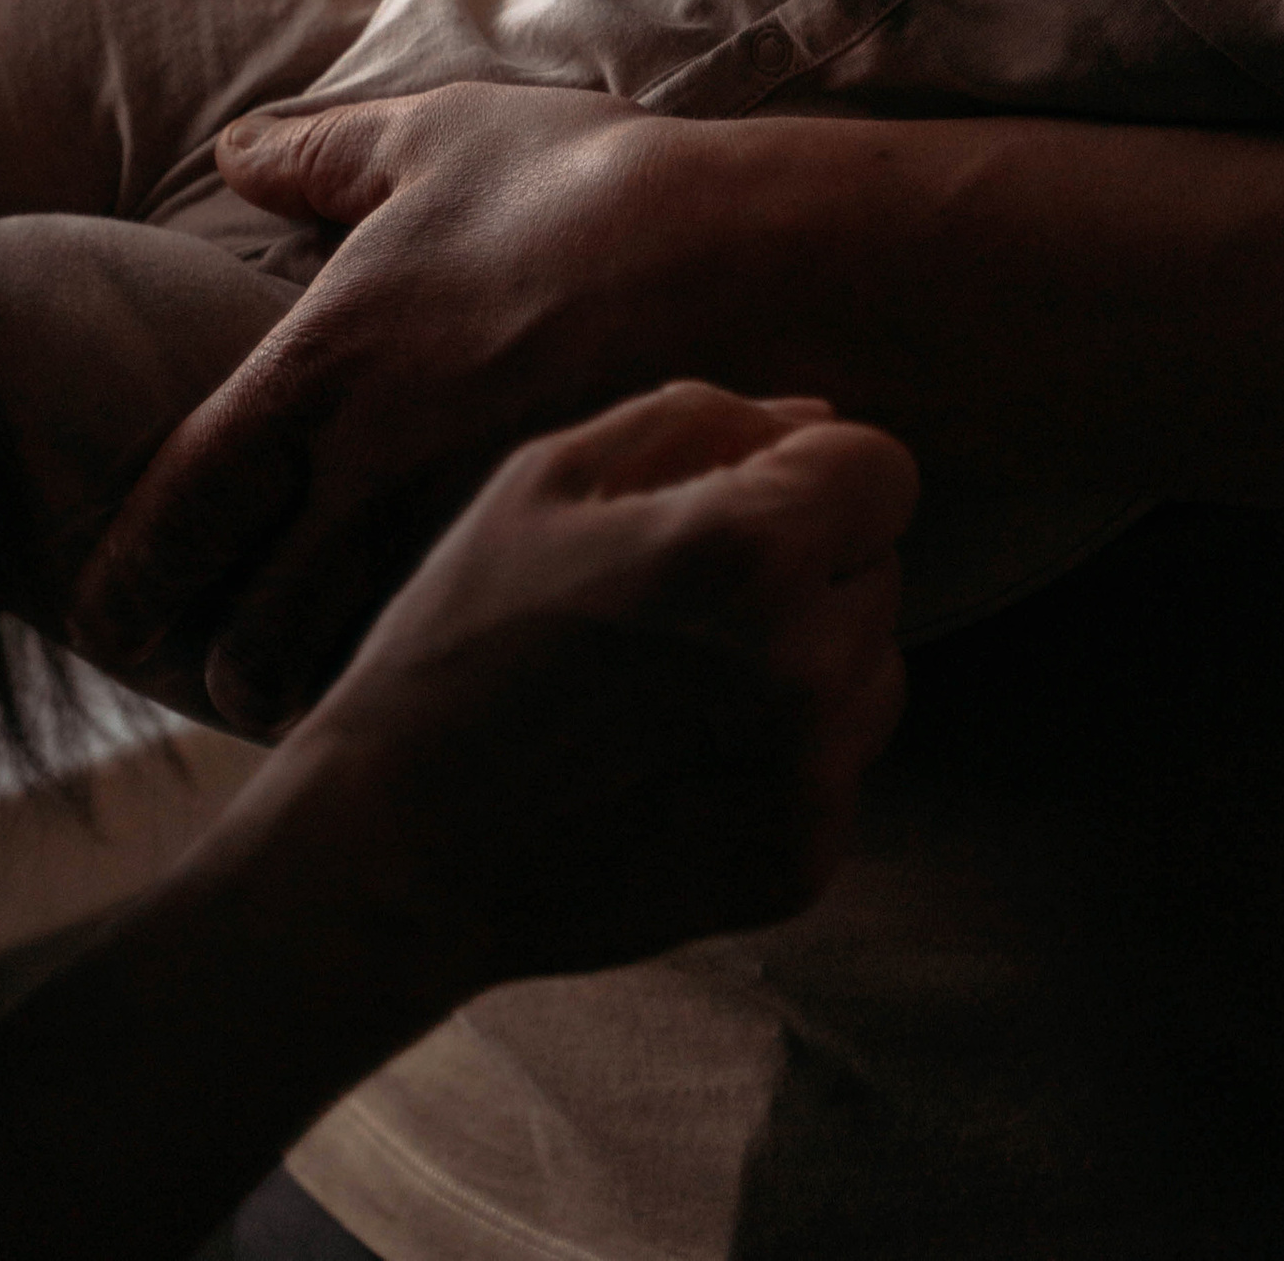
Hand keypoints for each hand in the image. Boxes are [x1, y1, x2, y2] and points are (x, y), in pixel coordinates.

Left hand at [74, 84, 765, 732]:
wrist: (748, 260)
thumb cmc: (586, 185)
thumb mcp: (437, 138)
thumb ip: (320, 153)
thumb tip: (232, 151)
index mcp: (321, 370)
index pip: (181, 507)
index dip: (129, 575)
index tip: (102, 614)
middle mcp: (371, 474)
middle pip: (251, 634)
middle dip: (231, 668)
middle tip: (234, 671)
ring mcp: (465, 536)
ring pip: (350, 667)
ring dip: (328, 686)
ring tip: (335, 687)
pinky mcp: (555, 576)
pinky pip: (464, 660)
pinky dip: (439, 676)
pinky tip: (457, 667)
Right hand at [277, 381, 916, 1009]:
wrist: (399, 851)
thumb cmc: (460, 640)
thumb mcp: (547, 479)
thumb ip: (697, 421)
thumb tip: (818, 420)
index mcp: (745, 548)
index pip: (884, 471)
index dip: (813, 475)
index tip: (742, 504)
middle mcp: (803, 665)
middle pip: (880, 568)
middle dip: (807, 564)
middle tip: (682, 601)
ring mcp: (810, 779)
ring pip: (874, 670)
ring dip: (809, 660)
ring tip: (679, 681)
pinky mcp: (801, 863)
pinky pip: (838, 769)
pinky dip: (782, 757)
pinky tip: (675, 760)